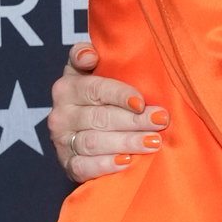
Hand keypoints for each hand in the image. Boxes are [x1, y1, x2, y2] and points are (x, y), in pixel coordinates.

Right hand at [49, 43, 167, 181]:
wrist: (82, 135)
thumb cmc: (96, 99)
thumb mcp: (91, 73)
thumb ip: (88, 56)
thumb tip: (90, 55)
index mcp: (67, 87)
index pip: (94, 89)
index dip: (119, 94)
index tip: (141, 101)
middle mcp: (61, 114)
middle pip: (99, 117)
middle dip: (134, 120)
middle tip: (160, 121)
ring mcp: (62, 141)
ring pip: (94, 142)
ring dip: (127, 142)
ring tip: (153, 142)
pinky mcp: (68, 165)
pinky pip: (84, 166)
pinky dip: (106, 165)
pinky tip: (127, 162)